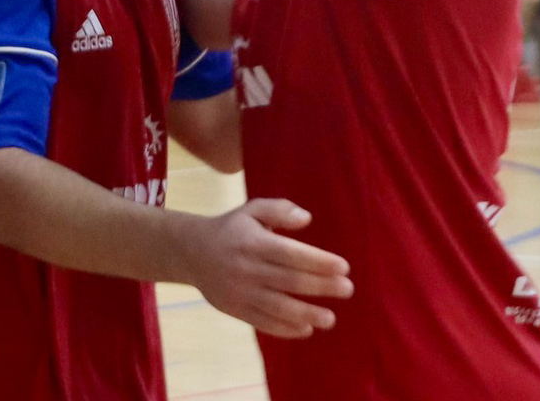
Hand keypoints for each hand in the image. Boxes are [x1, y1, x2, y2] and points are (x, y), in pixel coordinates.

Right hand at [177, 199, 351, 338]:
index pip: (291, 254)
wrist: (191, 252)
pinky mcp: (236, 309)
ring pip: (278, 306)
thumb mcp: (252, 210)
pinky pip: (263, 322)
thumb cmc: (231, 229)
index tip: (344, 267)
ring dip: (306, 314)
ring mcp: (241, 292)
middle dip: (321, 286)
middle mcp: (247, 268)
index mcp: (253, 242)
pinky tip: (306, 328)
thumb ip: (279, 210)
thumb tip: (306, 219)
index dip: (319, 261)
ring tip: (330, 319)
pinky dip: (285, 328)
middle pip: (289, 280)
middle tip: (347, 289)